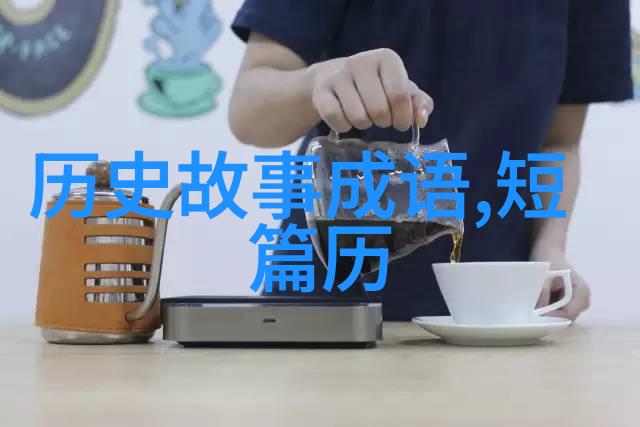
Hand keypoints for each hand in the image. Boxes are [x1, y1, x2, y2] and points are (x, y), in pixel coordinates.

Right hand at [311, 48, 433, 132]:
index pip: (400, 96)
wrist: (333, 77)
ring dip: (364, 125)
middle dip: (383, 122)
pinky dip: (344, 126)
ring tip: (364, 117)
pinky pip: (336, 119)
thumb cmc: (376, 86)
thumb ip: (419, 103)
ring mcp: (338, 76)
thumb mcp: (401, 89)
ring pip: (358, 118)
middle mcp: (361, 62)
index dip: (403, 117)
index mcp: (386, 58)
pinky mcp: (321, 91)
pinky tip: (346, 119)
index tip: (401, 122)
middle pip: (379, 110)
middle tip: (381, 118)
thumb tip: (421, 120)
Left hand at [531, 245, 590, 320]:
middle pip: (567, 319)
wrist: (549, 251)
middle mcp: (583, 300)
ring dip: (549, 316)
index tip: (537, 315)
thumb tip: (539, 312)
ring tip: (533, 312)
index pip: (570, 314)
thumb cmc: (549, 261)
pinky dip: (548, 312)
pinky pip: (559, 313)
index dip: (553, 317)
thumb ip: (544, 295)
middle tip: (532, 316)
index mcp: (581, 292)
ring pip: (562, 318)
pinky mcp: (568, 304)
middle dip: (550, 319)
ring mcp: (576, 303)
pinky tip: (537, 308)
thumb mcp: (545, 277)